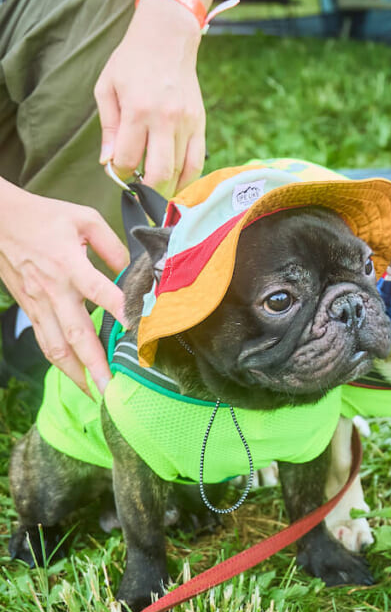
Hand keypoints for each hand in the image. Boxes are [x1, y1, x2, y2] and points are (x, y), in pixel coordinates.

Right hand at [0, 183, 128, 395]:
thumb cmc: (45, 217)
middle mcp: (54, 290)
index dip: (121, 311)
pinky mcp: (30, 308)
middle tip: (112, 388)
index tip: (139, 331)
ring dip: (76, 373)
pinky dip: (60, 361)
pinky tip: (75, 375)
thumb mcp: (85, 220)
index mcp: (71, 265)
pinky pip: (45, 341)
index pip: (102, 292)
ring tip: (95, 393)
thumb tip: (134, 271)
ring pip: (56, 346)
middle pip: (76, 334)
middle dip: (95, 364)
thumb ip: (113, 246)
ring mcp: (39, 303)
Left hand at [95, 0, 206, 196]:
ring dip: (167, 186)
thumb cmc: (131, 62)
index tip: (118, 172)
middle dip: (147, 190)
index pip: (129, 159)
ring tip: (155, 187)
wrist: (167, 40)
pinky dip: (188, 177)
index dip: (120, 173)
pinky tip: (176, 181)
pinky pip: (198, 161)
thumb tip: (108, 161)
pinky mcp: (200, 124)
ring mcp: (187, 123)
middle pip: (160, 173)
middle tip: (138, 190)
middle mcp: (165, 120)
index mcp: (137, 111)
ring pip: (180, 171)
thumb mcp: (107, 89)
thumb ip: (108, 128)